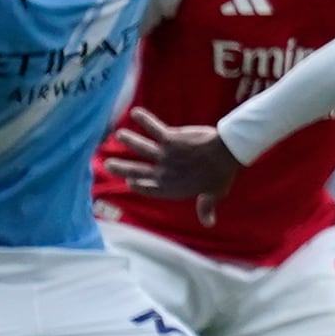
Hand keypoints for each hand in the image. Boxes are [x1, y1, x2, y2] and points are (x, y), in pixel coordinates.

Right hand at [108, 111, 246, 201]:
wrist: (227, 153)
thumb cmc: (221, 174)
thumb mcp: (214, 194)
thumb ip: (206, 207)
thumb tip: (209, 223)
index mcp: (171, 188)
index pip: (148, 188)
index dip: (138, 185)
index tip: (129, 182)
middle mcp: (164, 172)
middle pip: (136, 171)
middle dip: (120, 168)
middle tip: (107, 163)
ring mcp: (165, 155)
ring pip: (141, 147)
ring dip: (128, 140)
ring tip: (118, 135)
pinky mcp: (171, 139)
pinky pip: (154, 128)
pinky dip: (144, 119)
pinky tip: (136, 112)